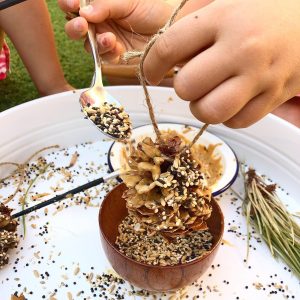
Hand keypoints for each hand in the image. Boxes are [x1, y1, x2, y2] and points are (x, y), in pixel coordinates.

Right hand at [58, 0, 172, 62]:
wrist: (169, 29)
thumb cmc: (152, 10)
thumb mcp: (129, 1)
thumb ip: (105, 5)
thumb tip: (83, 12)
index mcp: (99, 5)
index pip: (76, 4)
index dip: (69, 3)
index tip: (73, 5)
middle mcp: (99, 23)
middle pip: (76, 27)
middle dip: (75, 26)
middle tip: (82, 25)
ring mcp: (106, 40)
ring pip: (87, 45)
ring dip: (93, 42)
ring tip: (108, 37)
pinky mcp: (115, 56)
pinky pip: (103, 57)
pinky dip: (107, 52)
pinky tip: (116, 45)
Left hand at [143, 0, 299, 127]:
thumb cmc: (268, 6)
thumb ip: (194, 19)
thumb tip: (165, 48)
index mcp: (225, 18)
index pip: (169, 48)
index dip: (151, 64)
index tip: (151, 71)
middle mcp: (242, 49)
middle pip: (187, 87)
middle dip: (182, 87)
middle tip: (191, 79)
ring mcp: (261, 76)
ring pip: (210, 111)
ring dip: (201, 107)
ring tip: (208, 94)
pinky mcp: (275, 97)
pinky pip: (237, 121)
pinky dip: (227, 116)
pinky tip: (231, 99)